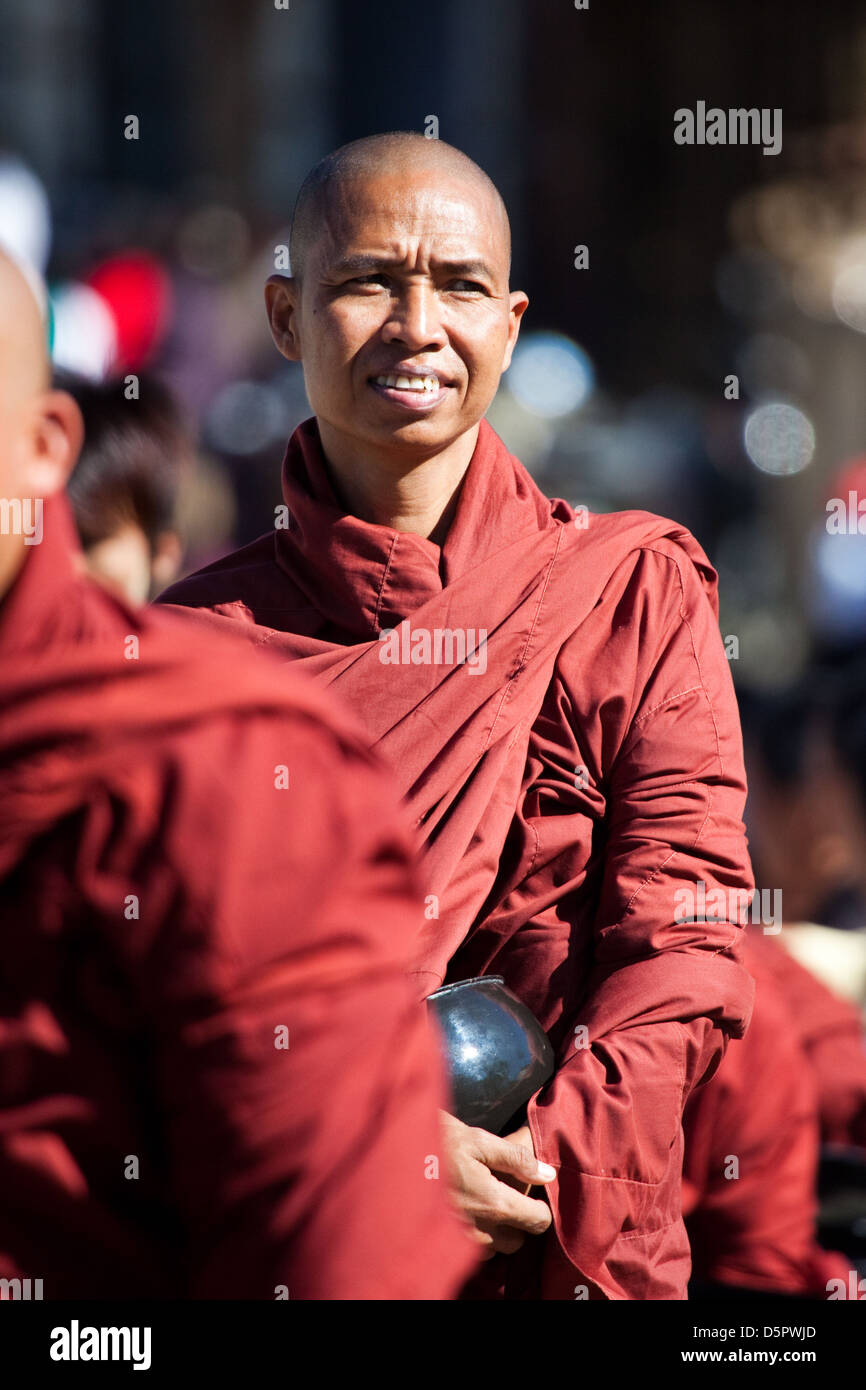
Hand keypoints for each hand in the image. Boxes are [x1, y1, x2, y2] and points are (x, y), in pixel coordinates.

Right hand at [439, 1111, 555, 1258]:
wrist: (385, 1160)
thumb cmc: (432, 1143)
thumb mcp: (476, 1139)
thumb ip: (516, 1158)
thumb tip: (547, 1173)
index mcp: (494, 1204)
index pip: (537, 1222)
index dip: (540, 1206)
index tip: (530, 1190)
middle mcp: (480, 1231)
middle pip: (517, 1240)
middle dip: (516, 1221)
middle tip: (503, 1191)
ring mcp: (458, 1242)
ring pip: (492, 1247)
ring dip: (492, 1229)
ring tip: (478, 1197)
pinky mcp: (440, 1245)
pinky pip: (468, 1249)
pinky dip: (471, 1233)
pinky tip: (460, 1208)